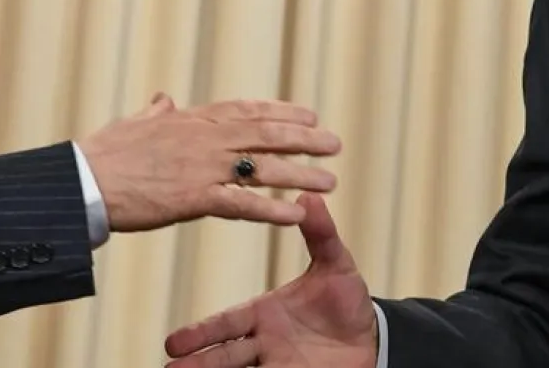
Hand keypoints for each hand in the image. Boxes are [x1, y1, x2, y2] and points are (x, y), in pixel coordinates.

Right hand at [78, 94, 341, 231]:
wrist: (83, 180)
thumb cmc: (102, 154)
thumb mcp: (134, 124)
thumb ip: (156, 113)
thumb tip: (163, 98)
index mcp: (191, 119)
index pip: (246, 110)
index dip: (281, 112)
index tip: (309, 115)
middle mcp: (204, 138)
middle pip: (265, 135)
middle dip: (304, 139)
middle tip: (334, 145)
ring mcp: (202, 167)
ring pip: (263, 168)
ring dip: (300, 174)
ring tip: (329, 181)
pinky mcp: (194, 198)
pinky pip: (242, 204)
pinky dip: (271, 208)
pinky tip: (295, 214)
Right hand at [164, 193, 377, 367]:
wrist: (375, 338)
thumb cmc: (348, 300)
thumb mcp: (336, 264)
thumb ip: (320, 234)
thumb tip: (309, 197)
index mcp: (265, 312)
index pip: (226, 323)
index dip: (201, 333)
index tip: (174, 342)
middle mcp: (265, 342)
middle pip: (226, 354)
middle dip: (200, 363)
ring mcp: (277, 364)